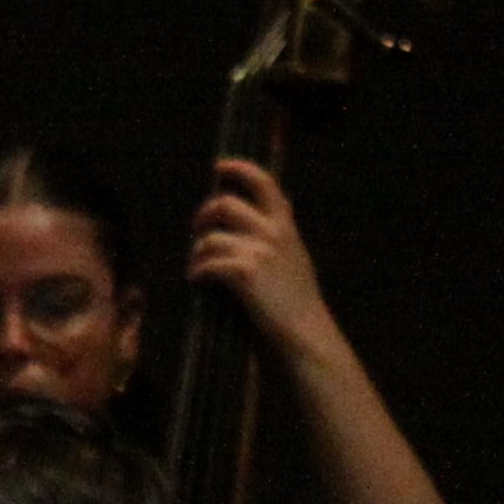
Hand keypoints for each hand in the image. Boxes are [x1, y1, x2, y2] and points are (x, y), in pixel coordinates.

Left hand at [184, 156, 338, 362]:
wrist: (306, 336)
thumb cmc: (298, 305)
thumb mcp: (298, 258)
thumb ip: (284, 232)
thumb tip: (279, 206)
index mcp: (286, 227)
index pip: (263, 182)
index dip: (239, 168)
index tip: (220, 166)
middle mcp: (274, 233)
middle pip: (224, 205)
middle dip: (204, 216)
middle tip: (198, 231)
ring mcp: (259, 252)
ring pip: (210, 238)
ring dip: (197, 253)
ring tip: (197, 268)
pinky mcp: (244, 273)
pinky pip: (207, 263)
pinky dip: (197, 272)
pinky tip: (198, 282)